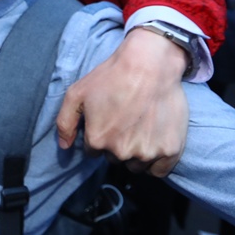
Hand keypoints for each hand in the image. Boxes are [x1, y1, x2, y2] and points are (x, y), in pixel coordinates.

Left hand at [57, 28, 188, 176]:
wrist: (150, 63)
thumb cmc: (112, 75)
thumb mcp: (77, 93)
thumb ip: (65, 122)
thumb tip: (64, 146)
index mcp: (98, 140)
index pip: (94, 151)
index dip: (100, 135)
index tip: (110, 120)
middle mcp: (121, 152)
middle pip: (115, 159)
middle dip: (118, 144)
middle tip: (127, 121)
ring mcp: (147, 153)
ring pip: (136, 165)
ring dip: (137, 153)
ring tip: (141, 129)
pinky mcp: (170, 151)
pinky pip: (159, 171)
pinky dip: (157, 162)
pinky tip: (155, 142)